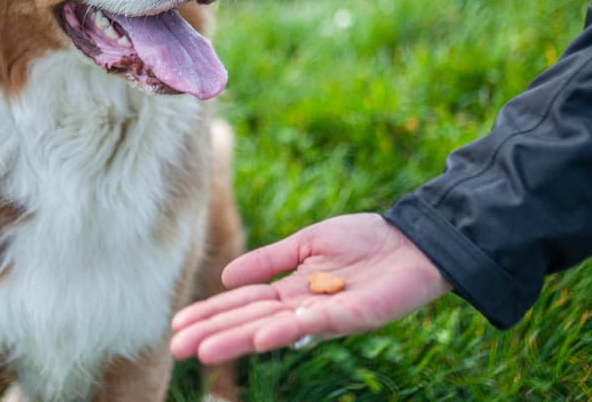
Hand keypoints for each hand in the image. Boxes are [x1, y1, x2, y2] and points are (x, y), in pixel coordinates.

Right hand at [171, 213, 450, 363]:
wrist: (414, 239)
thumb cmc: (366, 240)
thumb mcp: (308, 242)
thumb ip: (270, 260)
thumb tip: (225, 278)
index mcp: (292, 289)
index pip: (244, 304)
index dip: (212, 314)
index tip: (177, 326)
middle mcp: (304, 306)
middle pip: (252, 321)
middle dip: (214, 334)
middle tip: (177, 350)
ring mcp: (328, 313)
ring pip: (276, 328)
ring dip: (239, 340)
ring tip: (206, 352)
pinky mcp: (355, 315)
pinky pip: (316, 324)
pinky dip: (287, 331)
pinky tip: (261, 337)